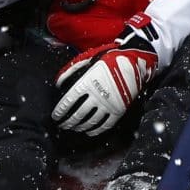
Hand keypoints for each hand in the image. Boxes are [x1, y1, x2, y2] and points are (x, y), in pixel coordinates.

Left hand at [52, 18, 160, 136]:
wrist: (133, 61)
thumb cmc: (109, 58)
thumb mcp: (88, 58)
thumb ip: (70, 69)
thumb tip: (57, 82)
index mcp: (87, 83)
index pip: (69, 101)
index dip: (60, 111)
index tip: (55, 116)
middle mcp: (96, 96)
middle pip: (78, 115)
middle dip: (68, 122)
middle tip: (62, 125)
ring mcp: (108, 104)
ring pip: (90, 121)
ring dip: (80, 127)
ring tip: (74, 128)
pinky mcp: (119, 110)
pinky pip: (105, 125)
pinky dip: (96, 130)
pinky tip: (89, 132)